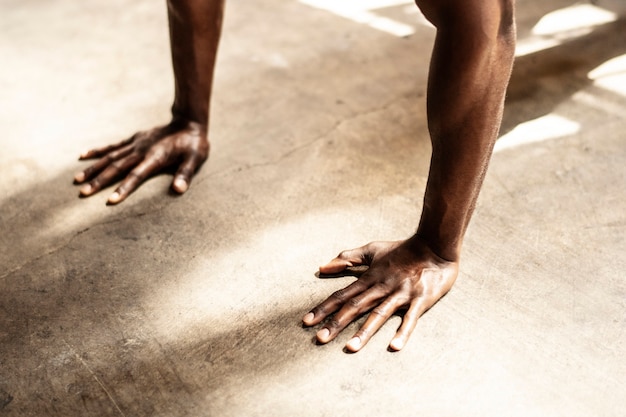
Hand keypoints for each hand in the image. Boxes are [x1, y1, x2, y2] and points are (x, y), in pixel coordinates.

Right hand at [74, 119, 207, 203]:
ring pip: (110, 157)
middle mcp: (141, 150)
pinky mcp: (134, 139)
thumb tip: (178, 190)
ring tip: (77, 180)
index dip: (124, 188)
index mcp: (155, 157)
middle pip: (117, 168)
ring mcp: (136, 144)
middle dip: (100, 181)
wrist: (189, 123)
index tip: (110, 201)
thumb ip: (185, 174)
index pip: (136, 176)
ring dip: (94, 168)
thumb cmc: (194, 145)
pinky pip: (113, 146)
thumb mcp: (195, 159)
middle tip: (83, 193)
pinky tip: (82, 156)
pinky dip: (98, 151)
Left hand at [302, 236, 457, 351]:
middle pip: (355, 307)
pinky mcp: (420, 299)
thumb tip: (322, 267)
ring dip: (364, 331)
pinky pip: (410, 318)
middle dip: (337, 323)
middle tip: (320, 339)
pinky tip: (394, 346)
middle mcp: (382, 287)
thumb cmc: (402, 250)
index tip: (307, 321)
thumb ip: (348, 258)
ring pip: (379, 314)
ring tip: (350, 348)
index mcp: (370, 278)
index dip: (324, 308)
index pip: (342, 295)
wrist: (435, 245)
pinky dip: (403, 331)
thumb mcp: (372, 250)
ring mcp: (401, 294)